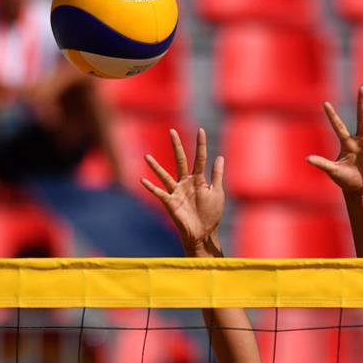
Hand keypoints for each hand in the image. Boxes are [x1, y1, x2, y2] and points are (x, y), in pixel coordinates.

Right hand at [141, 128, 224, 251]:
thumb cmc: (211, 214)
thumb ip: (217, 175)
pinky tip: (142, 180)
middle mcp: (186, 182)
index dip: (201, 144)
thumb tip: (220, 156)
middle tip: (172, 131)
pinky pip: (159, 193)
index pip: (200, 158)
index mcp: (199, 179)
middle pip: (180, 160)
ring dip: (155, 166)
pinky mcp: (170, 202)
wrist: (203, 233)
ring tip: (146, 156)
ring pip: (165, 175)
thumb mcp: (217, 192)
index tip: (201, 130)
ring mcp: (176, 192)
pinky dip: (151, 187)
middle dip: (176, 146)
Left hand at [307, 88, 362, 195]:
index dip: (332, 116)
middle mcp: (361, 139)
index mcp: (347, 143)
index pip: (338, 126)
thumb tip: (306, 159)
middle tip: (361, 88)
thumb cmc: (344, 179)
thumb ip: (322, 163)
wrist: (360, 189)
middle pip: (362, 118)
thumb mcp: (333, 171)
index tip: (325, 104)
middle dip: (362, 103)